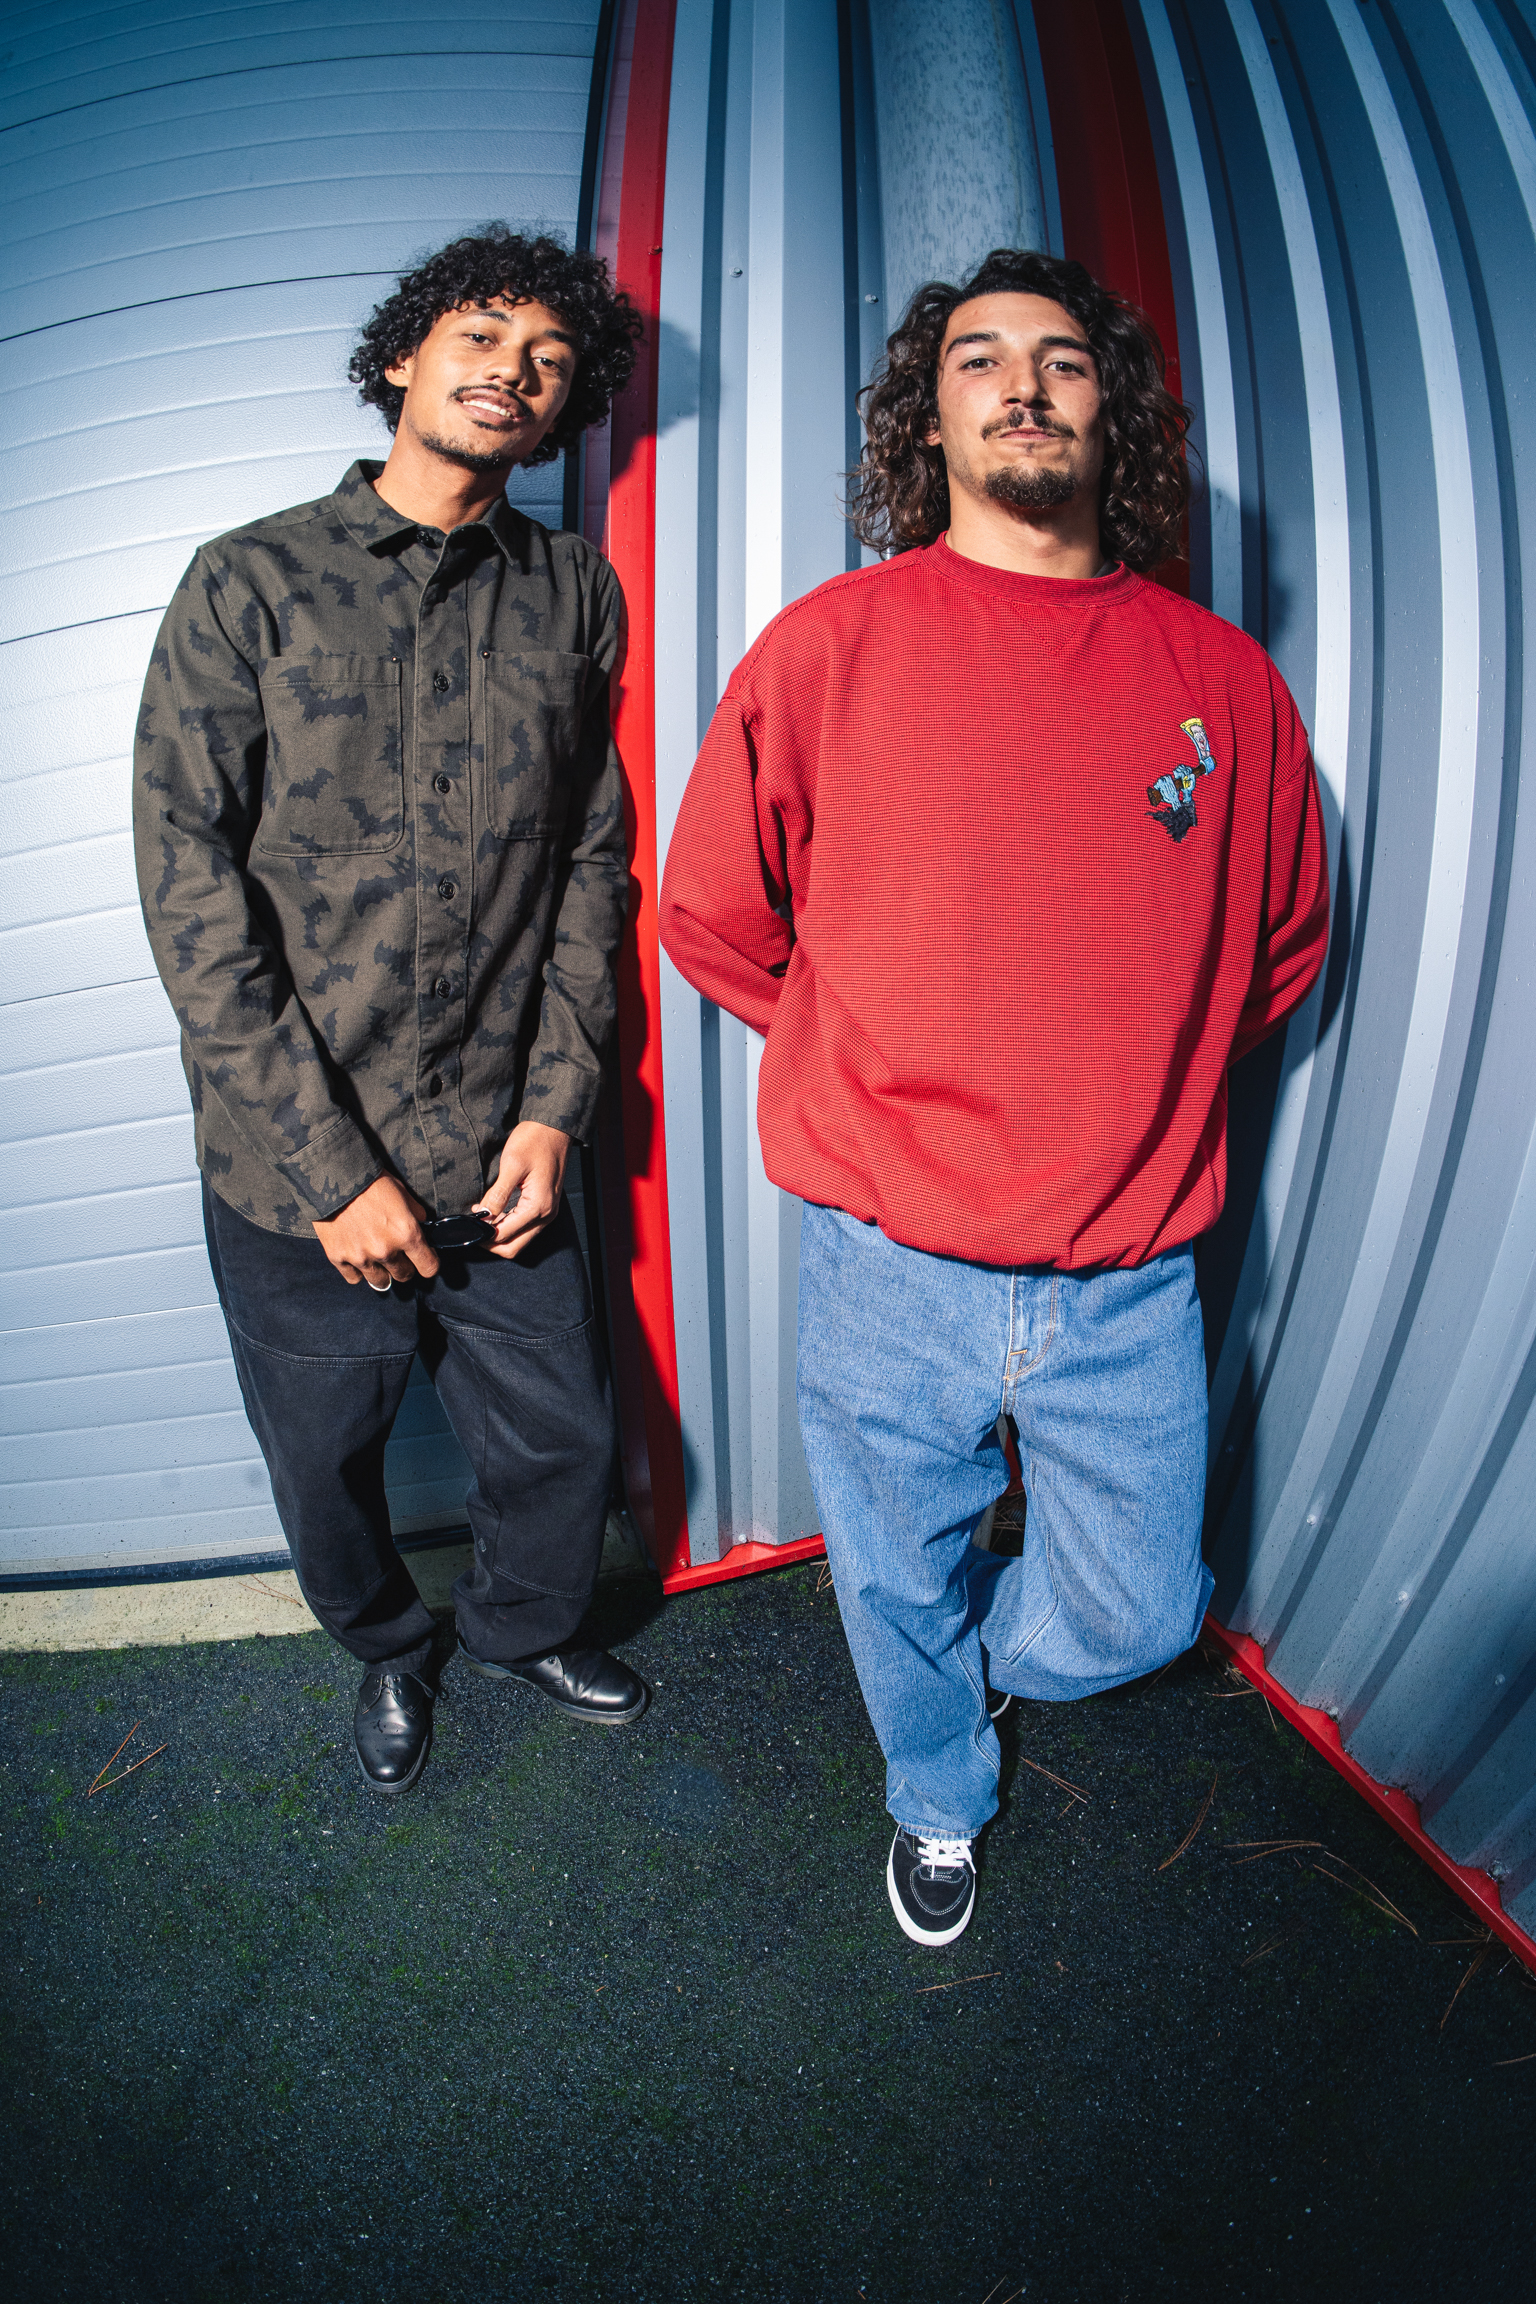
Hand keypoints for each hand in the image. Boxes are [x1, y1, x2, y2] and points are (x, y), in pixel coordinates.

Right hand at [313, 1175, 438, 1287]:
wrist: (334, 1176)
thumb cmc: (372, 1182)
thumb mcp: (403, 1194)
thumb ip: (416, 1215)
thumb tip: (423, 1228)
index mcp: (406, 1234)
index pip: (429, 1267)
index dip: (429, 1263)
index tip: (425, 1258)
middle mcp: (385, 1251)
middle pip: (404, 1276)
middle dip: (405, 1266)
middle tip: (399, 1254)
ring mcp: (360, 1257)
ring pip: (381, 1282)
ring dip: (383, 1272)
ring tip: (378, 1259)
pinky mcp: (338, 1258)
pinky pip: (354, 1278)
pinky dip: (358, 1271)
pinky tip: (358, 1258)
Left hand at [477, 1121, 569, 1259]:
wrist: (554, 1127)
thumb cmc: (536, 1140)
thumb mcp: (512, 1165)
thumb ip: (497, 1195)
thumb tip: (483, 1217)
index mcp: (538, 1206)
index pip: (505, 1235)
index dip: (482, 1235)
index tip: (467, 1225)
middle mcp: (546, 1214)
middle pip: (514, 1247)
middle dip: (491, 1243)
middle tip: (472, 1229)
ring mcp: (548, 1211)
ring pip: (520, 1239)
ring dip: (499, 1235)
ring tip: (481, 1220)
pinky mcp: (546, 1205)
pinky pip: (525, 1227)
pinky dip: (509, 1227)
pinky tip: (495, 1214)